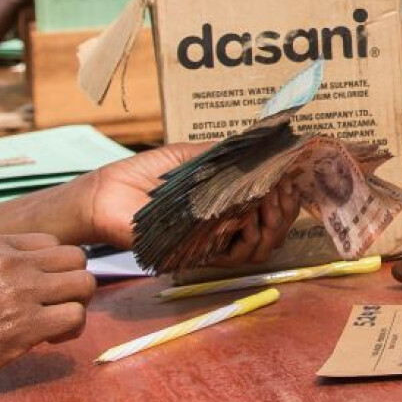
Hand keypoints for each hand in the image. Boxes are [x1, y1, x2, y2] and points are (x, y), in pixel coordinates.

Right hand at [0, 232, 96, 401]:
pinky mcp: (23, 326)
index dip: (52, 270)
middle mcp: (5, 259)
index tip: (39, 294)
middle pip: (76, 258)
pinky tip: (46, 343)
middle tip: (53, 311)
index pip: (50, 243)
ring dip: (75, 308)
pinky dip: (69, 333)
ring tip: (51, 329)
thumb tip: (25, 277)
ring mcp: (17, 290)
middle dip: (71, 286)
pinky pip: (76, 317)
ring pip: (84, 284)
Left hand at [75, 143, 296, 267]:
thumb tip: (269, 146)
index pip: (271, 210)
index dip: (288, 198)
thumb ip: (230, 156)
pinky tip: (248, 217)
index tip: (292, 179)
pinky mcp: (199, 256)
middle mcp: (225, 229)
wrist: (110, 193)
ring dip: (272, 225)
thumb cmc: (146, 173)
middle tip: (282, 192)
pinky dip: (249, 237)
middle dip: (285, 212)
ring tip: (268, 203)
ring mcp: (213, 244)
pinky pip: (237, 256)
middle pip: (273, 232)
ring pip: (261, 248)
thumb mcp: (194, 156)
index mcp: (227, 205)